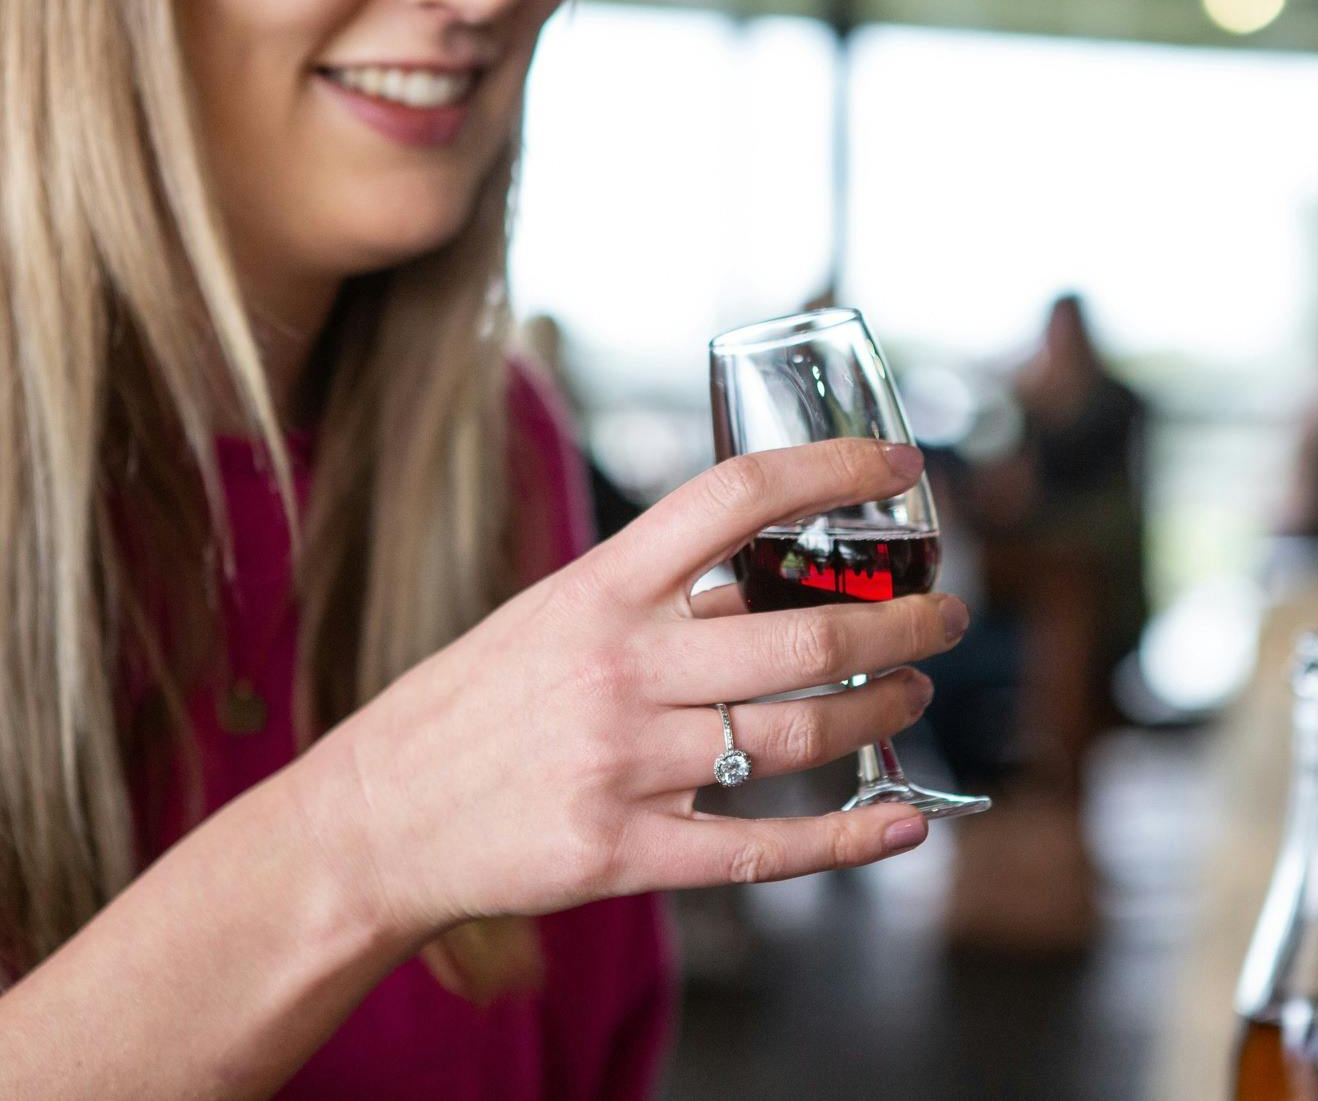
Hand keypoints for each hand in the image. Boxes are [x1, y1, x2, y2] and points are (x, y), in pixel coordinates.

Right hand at [312, 438, 969, 942]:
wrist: (371, 818)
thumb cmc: (470, 705)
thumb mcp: (547, 615)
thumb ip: (651, 597)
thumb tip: (768, 576)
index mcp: (597, 587)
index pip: (732, 496)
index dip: (830, 470)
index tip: (898, 467)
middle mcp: (618, 666)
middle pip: (801, 630)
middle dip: (900, 620)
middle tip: (946, 614)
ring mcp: (622, 763)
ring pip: (798, 734)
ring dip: (882, 712)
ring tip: (913, 693)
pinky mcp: (623, 851)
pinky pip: (761, 846)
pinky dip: (849, 837)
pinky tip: (904, 820)